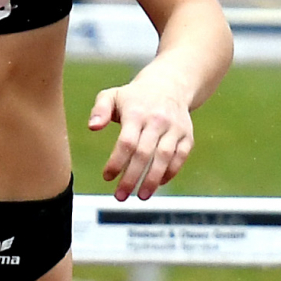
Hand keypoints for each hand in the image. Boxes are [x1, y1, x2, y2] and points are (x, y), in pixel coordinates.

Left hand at [88, 82, 193, 201]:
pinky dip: (170, 172)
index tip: (107, 177)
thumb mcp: (112, 96)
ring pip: (164, 157)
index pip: (126, 142)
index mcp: (136, 112)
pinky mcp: (187, 135)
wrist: (168, 85)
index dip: (116, 162)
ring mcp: (174, 128)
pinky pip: (180, 157)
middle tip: (120, 196)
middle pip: (144, 154)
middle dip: (132, 178)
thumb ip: (99, 110)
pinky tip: (158, 184)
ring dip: (153, 180)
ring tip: (141, 196)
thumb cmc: (133, 96)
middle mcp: (157, 120)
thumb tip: (92, 127)